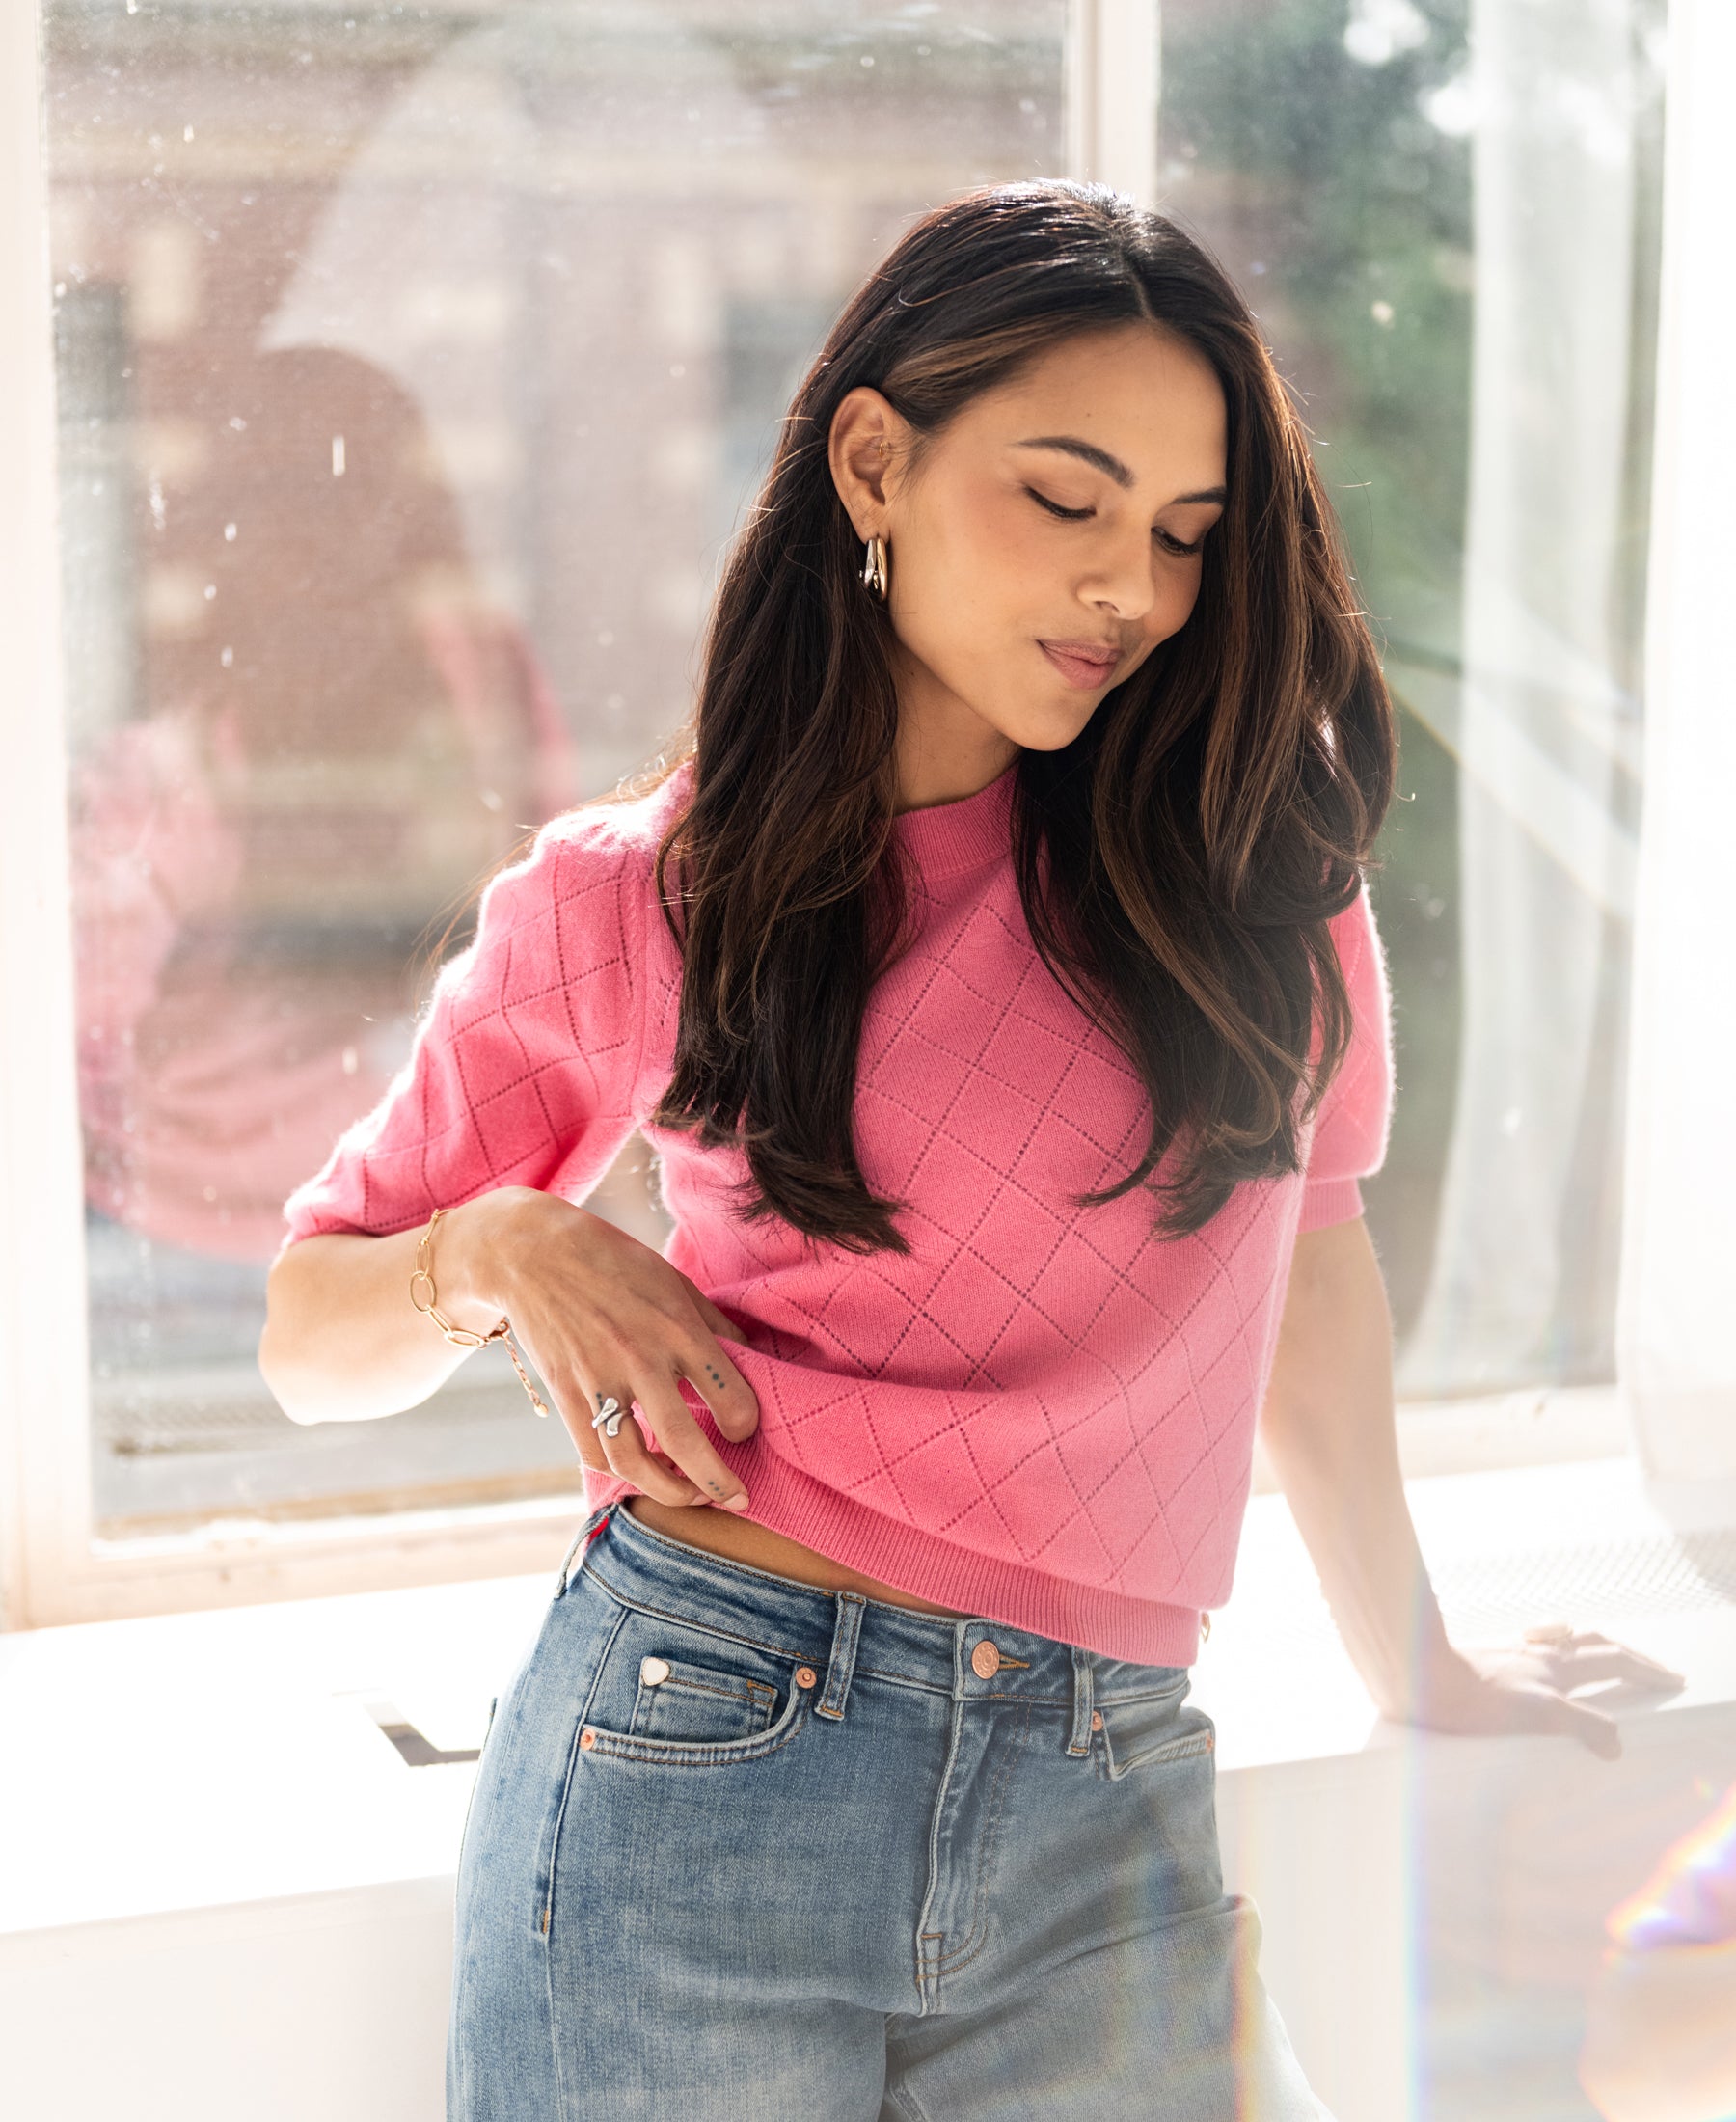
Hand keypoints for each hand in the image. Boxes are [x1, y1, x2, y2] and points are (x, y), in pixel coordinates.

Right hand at [446, 1187, 759, 1511]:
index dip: (747, 1422)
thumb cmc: (616, 1262)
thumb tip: (753, 1361)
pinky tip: (643, 1471)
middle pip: (685, 1441)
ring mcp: (597, 1379)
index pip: (728, 1395)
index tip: (746, 1427)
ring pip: (632, 1461)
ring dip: (668, 1491)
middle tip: (738, 1499)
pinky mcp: (564, 1393)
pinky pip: (593, 1451)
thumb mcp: (676, 1281)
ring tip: (691, 1495)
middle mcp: (639, 1358)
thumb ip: (715, 1324)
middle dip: (718, 1482)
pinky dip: (620, 1472)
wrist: (533, 1254)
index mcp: (677, 1327)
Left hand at [1411, 1628, 1684, 1759]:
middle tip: (1653, 1669)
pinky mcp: (1491, 1660)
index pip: (1615, 1662)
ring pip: (1567, 1642)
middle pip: (1598, 1646)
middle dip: (1631, 1659)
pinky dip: (1556, 1650)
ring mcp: (1515, 1654)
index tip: (1673, 1679)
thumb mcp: (1537, 1715)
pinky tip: (1545, 1656)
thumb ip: (1582, 1724)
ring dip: (1595, 1648)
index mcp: (1557, 1668)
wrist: (1419, 1677)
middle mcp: (1539, 1655)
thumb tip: (1616, 1744)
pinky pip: (1536, 1649)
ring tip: (1607, 1655)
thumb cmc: (1472, 1700)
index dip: (1647, 1671)